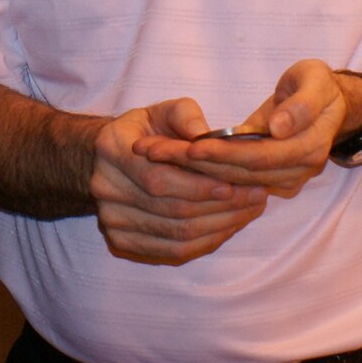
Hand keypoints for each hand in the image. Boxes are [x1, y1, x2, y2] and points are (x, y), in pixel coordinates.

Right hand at [91, 98, 267, 264]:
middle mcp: (105, 187)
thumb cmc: (147, 131)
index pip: (158, 178)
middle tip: (256, 196)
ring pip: (175, 235)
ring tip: (250, 210)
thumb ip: (186, 116)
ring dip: (219, 226)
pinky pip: (171, 251)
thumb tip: (205, 136)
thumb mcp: (164, 110)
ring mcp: (110, 219)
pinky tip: (228, 226)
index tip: (233, 184)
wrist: (111, 159)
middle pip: (170, 210)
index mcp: (111, 148)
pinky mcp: (121, 242)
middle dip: (219, 206)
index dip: (198, 185)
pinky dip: (206, 242)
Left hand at [141, 60, 346, 197]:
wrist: (325, 102)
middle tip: (153, 150)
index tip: (191, 146)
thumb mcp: (314, 81)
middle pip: (238, 174)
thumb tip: (277, 129)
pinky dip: (199, 172)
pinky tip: (170, 161)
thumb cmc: (316, 84)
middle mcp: (295, 173)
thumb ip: (300, 105)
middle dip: (195, 164)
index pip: (259, 158)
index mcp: (308, 149)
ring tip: (152, 153)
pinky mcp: (265, 181)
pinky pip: (229, 180)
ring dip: (190, 171)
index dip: (224, 155)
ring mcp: (281, 181)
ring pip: (229, 181)